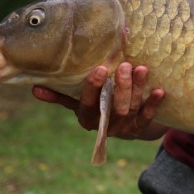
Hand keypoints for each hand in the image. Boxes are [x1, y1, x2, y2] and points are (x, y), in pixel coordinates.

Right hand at [32, 62, 165, 140]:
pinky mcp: (139, 128)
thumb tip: (34, 88)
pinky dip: (152, 104)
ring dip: (136, 89)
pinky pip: (147, 117)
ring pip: (131, 109)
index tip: (101, 68)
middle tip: (124, 65)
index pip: (88, 103)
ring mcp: (123, 127)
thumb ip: (60, 94)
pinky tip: (159, 90)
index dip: (94, 87)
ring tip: (141, 68)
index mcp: (87, 117)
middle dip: (120, 87)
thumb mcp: (77, 102)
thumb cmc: (96, 106)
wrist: (121, 125)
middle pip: (114, 107)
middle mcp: (105, 125)